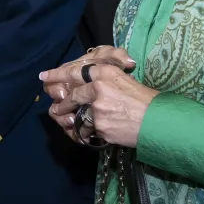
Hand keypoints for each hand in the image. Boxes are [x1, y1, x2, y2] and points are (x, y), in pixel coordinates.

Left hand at [40, 57, 155, 147]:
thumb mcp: (126, 81)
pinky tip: (105, 132)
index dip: (57, 74)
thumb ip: (105, 82)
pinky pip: (89, 130)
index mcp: (105, 73)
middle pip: (72, 95)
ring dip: (82, 121)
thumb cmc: (147, 101)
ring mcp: (97, 109)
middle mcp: (98, 87)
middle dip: (63, 104)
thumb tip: (88, 86)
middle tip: (57, 108)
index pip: (75, 71)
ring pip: (80, 115)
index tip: (44, 76)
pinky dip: (93, 133)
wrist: (160, 122)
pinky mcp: (100, 126)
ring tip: (94, 123)